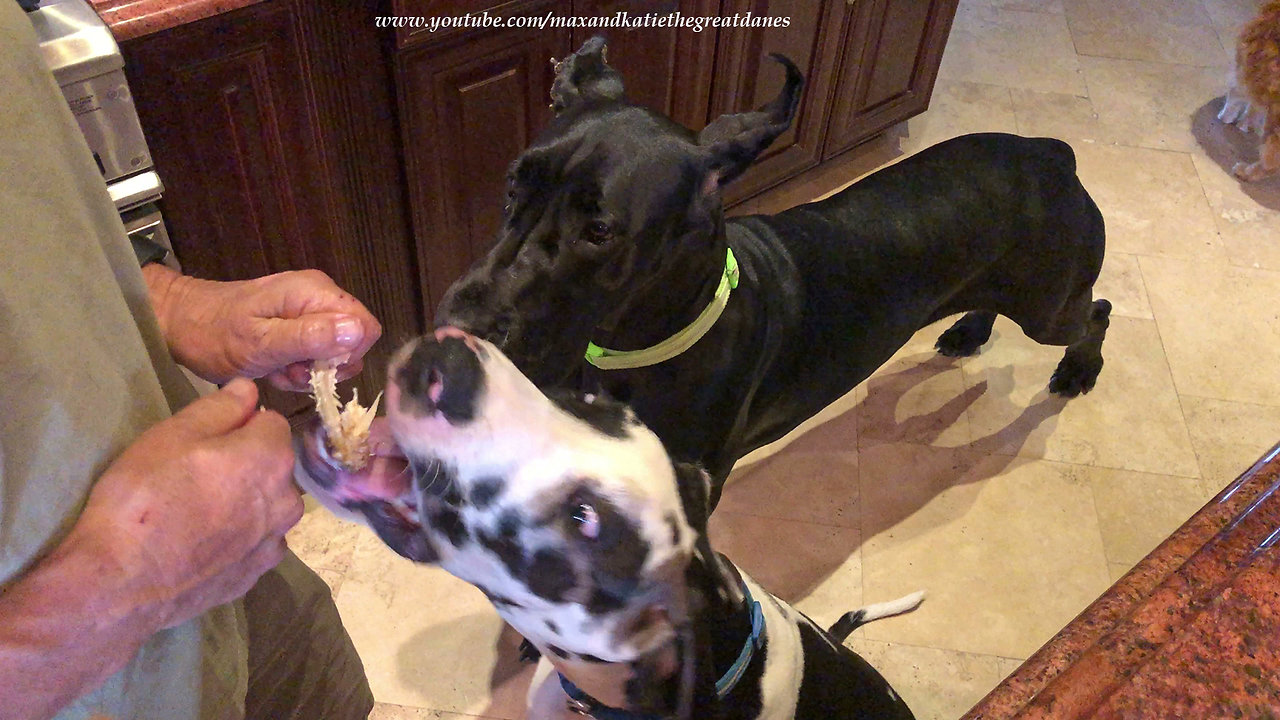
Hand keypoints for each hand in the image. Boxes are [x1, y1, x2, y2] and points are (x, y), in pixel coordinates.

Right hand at [68, 379, 303, 629]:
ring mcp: (274, 541)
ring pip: (268, 505)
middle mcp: (287, 499)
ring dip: (245, 501)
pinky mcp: (257, 574)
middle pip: (273, 465)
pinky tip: (203, 542)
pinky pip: (256, 541)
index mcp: (272, 457)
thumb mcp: (173, 435)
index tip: (205, 440)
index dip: (239, 425)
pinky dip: (238, 537)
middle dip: (246, 463)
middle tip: (195, 475)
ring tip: (197, 511)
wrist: (122, 584)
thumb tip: (248, 390)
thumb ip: (220, 408)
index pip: (271, 422)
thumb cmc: (145, 498)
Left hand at [145, 266, 381, 389]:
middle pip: (352, 342)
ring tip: (276, 370)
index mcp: (315, 293)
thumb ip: (310, 337)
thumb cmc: (214, 334)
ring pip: (334, 352)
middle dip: (325, 366)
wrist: (178, 323)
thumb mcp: (261, 342)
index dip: (348, 354)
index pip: (366, 327)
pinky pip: (314, 353)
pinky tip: (272, 368)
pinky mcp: (297, 324)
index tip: (315, 367)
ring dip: (308, 371)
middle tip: (289, 371)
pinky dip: (297, 368)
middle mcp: (318, 296)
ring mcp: (307, 310)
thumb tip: (357, 332)